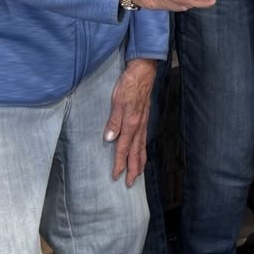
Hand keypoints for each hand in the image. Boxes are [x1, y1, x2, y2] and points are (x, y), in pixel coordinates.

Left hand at [105, 59, 156, 184]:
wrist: (143, 70)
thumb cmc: (129, 83)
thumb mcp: (117, 100)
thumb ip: (114, 121)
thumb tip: (109, 138)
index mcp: (131, 123)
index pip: (124, 148)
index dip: (120, 163)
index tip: (116, 176)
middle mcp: (139, 125)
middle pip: (136, 152)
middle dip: (133, 169)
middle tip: (130, 183)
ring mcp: (143, 122)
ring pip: (142, 147)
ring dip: (140, 162)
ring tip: (138, 173)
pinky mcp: (144, 117)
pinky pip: (144, 139)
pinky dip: (143, 150)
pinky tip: (141, 151)